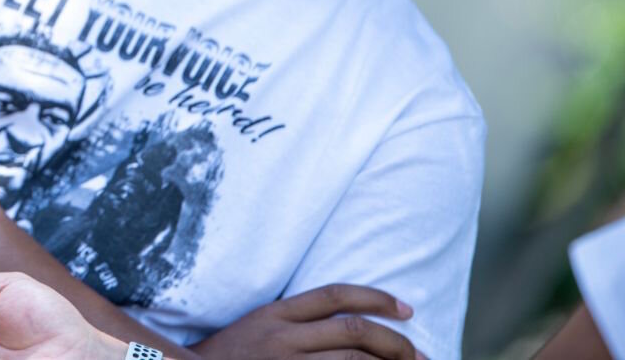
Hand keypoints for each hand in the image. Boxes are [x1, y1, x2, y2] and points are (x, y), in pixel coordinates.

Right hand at [192, 284, 422, 359]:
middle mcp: (283, 338)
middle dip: (397, 344)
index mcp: (275, 314)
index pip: (335, 296)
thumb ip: (293, 323)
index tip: (406, 309)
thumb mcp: (255, 328)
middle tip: (421, 356)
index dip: (376, 298)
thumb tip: (347, 328)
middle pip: (354, 332)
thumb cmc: (228, 358)